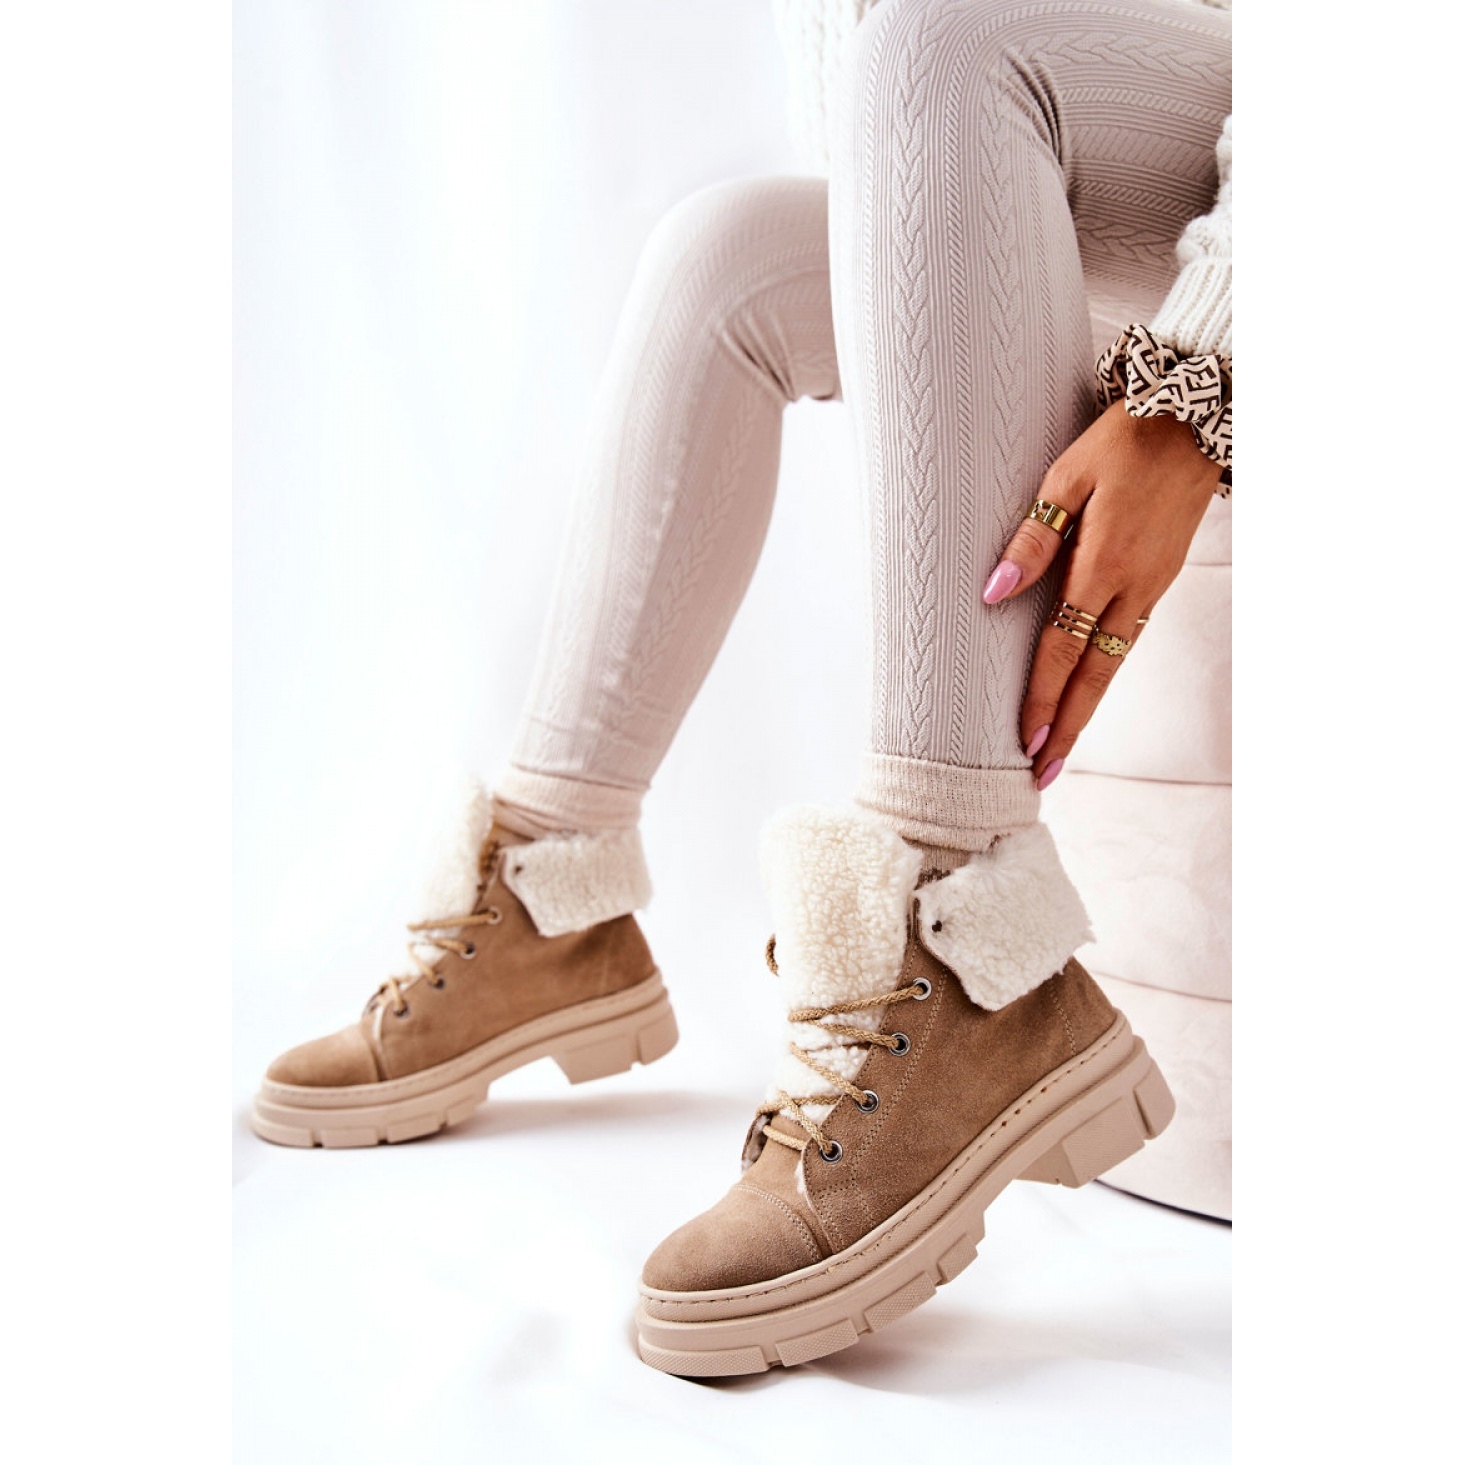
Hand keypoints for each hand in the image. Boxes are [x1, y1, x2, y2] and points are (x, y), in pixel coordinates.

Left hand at [981, 400, 1221, 787]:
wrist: (1199, 418)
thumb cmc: (1124, 441)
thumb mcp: (1066, 479)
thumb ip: (1031, 541)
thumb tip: (993, 594)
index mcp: (1103, 565)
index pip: (1063, 649)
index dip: (1042, 698)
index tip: (1025, 744)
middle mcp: (1132, 587)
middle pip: (1095, 675)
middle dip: (1066, 728)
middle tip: (1042, 776)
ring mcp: (1153, 587)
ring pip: (1115, 663)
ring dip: (1085, 707)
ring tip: (1058, 747)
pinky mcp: (1162, 579)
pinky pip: (1129, 639)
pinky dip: (1104, 673)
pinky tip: (1087, 690)